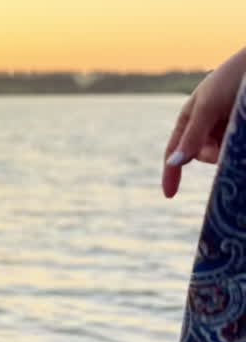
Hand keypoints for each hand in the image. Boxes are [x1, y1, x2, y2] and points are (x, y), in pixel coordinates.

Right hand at [163, 47, 245, 197]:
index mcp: (190, 118)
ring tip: (240, 123)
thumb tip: (175, 163)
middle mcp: (206, 126)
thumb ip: (192, 136)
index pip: (174, 151)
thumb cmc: (233, 78)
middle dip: (215, 152)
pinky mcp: (239, 130)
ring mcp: (226, 128)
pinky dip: (237, 144)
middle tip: (230, 134)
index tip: (170, 195)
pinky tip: (241, 128)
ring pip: (222, 153)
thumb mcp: (207, 107)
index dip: (171, 173)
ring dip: (231, 147)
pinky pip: (235, 147)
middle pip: (203, 155)